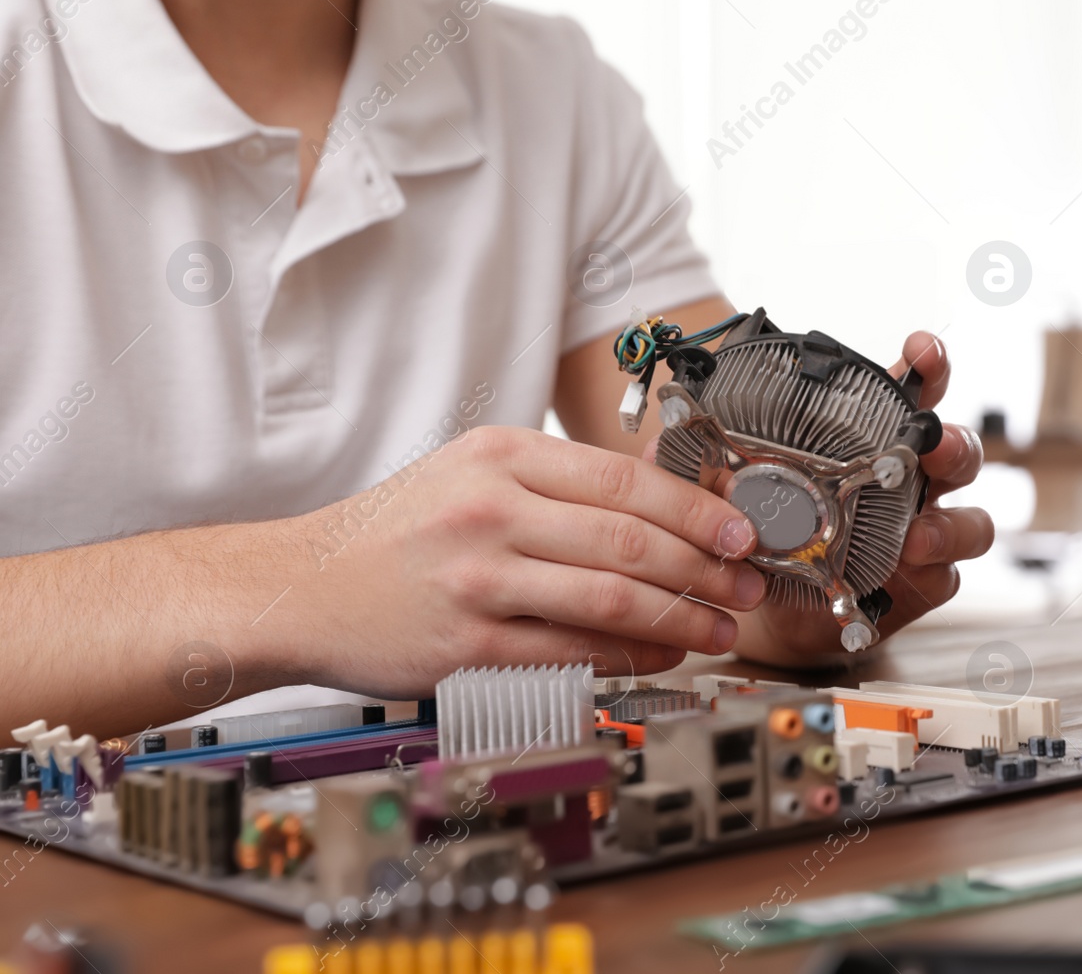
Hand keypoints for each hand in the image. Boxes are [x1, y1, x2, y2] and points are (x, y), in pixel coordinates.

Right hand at [277, 427, 766, 695]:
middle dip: (708, 570)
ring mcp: (479, 579)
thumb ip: (557, 483)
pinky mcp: (467, 645)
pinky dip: (629, 658)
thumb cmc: (397, 533)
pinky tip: (661, 657)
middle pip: (633, 539)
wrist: (301, 586)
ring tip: (721, 629)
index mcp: (502, 456)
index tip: (742, 532)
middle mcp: (492, 510)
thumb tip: (662, 502)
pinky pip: (572, 653)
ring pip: (612, 598)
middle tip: (748, 587)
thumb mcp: (472, 473)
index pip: (626, 480)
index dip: (698, 511)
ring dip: (684, 620)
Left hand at [729, 331, 993, 666]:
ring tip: (919, 535)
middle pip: (959, 452)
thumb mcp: (749, 492)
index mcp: (878, 444)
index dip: (927, 366)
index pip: (913, 393)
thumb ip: (722, 463)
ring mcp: (928, 534)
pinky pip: (947, 576)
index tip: (921, 350)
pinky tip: (905, 573)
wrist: (781, 611)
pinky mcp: (926, 583)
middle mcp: (914, 484)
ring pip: (971, 520)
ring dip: (951, 523)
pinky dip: (930, 573)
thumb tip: (669, 433)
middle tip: (933, 445)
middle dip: (952, 443)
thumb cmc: (779, 535)